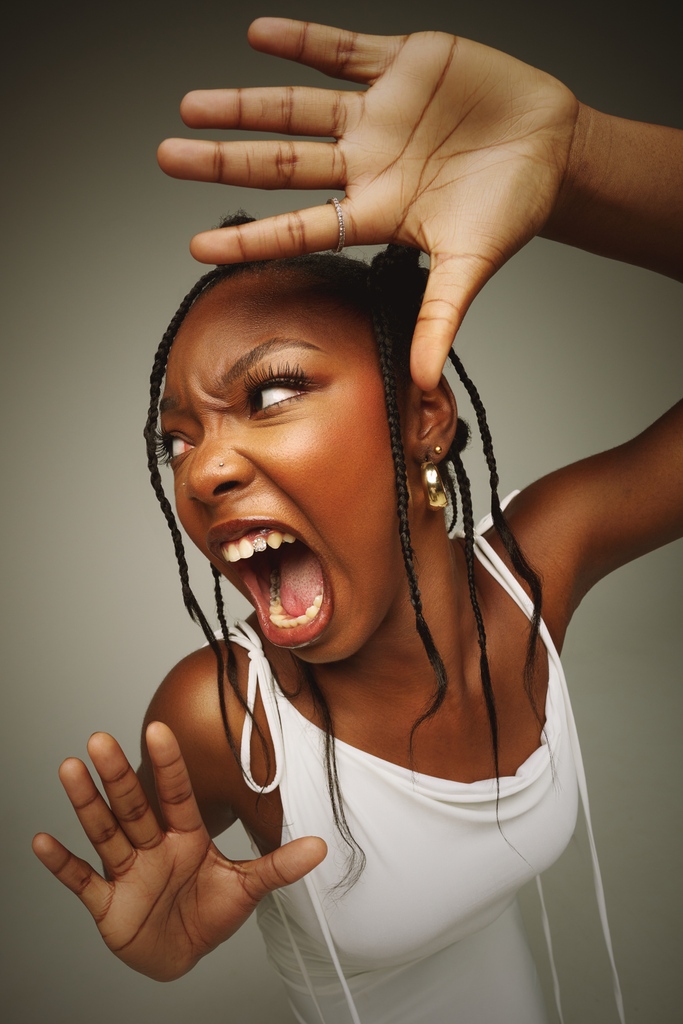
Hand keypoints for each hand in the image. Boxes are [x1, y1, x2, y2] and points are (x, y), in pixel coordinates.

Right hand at [32, 723, 324, 979]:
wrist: (182, 955)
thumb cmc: (210, 914)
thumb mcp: (247, 888)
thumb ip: (278, 865)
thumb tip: (320, 847)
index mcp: (186, 834)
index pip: (177, 793)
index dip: (169, 763)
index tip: (158, 729)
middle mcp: (152, 844)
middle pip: (134, 804)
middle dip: (119, 774)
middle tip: (101, 739)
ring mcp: (127, 870)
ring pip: (105, 831)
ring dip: (87, 803)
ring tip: (70, 771)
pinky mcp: (107, 902)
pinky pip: (81, 880)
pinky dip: (62, 863)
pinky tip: (42, 840)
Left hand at [158, 18, 578, 388]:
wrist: (553, 148)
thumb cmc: (511, 209)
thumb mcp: (472, 265)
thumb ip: (442, 317)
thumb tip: (424, 380)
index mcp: (375, 211)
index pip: (299, 226)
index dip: (248, 236)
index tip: (195, 245)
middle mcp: (364, 163)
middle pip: (281, 163)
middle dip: (224, 160)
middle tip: (167, 157)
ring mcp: (377, 114)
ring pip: (297, 107)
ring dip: (245, 104)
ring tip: (192, 104)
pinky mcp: (402, 65)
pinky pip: (343, 49)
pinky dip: (303, 41)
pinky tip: (258, 35)